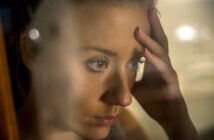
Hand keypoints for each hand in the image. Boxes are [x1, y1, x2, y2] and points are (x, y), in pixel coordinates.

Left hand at [132, 8, 197, 139]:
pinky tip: (145, 54)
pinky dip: (154, 61)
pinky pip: (163, 72)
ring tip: (138, 31)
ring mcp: (169, 75)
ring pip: (161, 54)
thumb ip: (132, 77)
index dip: (149, 30)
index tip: (141, 17)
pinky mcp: (172, 85)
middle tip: (149, 10)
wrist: (169, 119)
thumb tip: (119, 70)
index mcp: (156, 66)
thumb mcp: (140, 87)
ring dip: (150, 42)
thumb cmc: (156, 102)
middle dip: (154, 26)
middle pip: (160, 42)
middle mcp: (164, 67)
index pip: (153, 44)